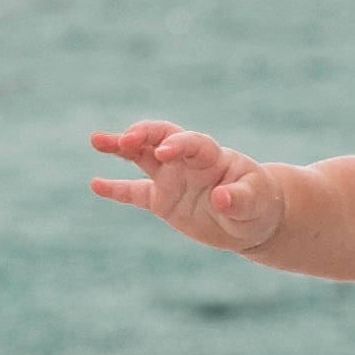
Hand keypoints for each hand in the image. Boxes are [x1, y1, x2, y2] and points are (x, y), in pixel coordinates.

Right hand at [89, 121, 286, 252]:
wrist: (253, 219)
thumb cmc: (259, 203)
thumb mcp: (256, 202)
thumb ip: (240, 199)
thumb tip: (221, 198)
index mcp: (213, 157)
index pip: (192, 143)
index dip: (178, 144)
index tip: (164, 153)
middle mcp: (188, 162)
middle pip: (162, 137)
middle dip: (144, 135)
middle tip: (125, 140)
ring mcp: (173, 178)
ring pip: (142, 156)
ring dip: (121, 146)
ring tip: (97, 140)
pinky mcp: (163, 200)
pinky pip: (135, 192)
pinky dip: (116, 189)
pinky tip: (95, 184)